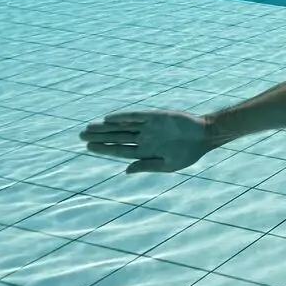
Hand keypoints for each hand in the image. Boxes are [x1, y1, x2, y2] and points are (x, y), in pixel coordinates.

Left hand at [80, 110, 212, 173]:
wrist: (205, 136)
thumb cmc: (189, 153)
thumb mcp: (168, 166)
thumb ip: (146, 166)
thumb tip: (126, 170)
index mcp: (145, 151)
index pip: (119, 150)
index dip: (103, 148)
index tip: (88, 147)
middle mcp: (144, 137)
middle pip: (116, 137)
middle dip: (99, 136)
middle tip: (80, 135)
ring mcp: (148, 126)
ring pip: (122, 126)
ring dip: (106, 126)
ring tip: (89, 127)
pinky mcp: (155, 116)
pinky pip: (136, 116)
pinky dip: (123, 117)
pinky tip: (109, 118)